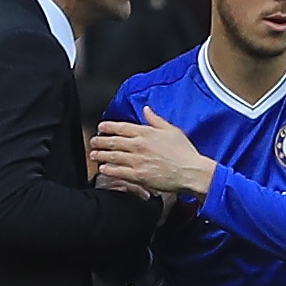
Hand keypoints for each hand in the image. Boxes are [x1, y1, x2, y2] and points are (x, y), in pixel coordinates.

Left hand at [91, 108, 216, 198]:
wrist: (191, 171)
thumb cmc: (185, 152)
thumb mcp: (172, 130)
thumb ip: (156, 120)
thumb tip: (146, 110)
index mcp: (147, 133)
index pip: (121, 127)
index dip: (108, 126)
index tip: (101, 127)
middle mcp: (139, 145)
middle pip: (113, 141)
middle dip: (100, 141)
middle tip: (94, 142)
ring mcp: (137, 161)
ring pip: (112, 156)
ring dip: (100, 155)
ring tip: (94, 155)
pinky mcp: (138, 175)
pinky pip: (118, 172)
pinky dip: (108, 170)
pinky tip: (104, 169)